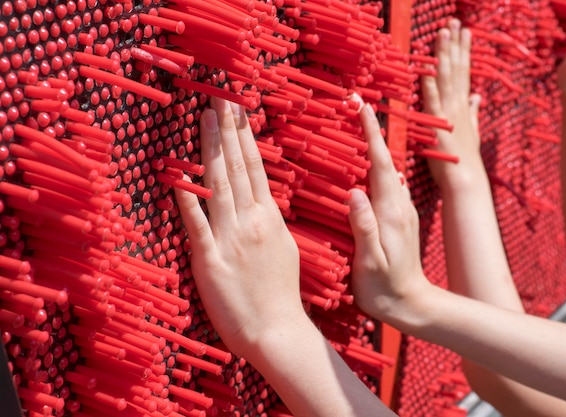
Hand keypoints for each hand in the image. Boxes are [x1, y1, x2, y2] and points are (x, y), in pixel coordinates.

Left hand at [175, 97, 301, 358]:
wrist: (278, 331)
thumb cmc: (282, 295)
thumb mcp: (286, 250)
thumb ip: (270, 223)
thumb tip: (261, 204)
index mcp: (270, 219)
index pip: (256, 169)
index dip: (245, 137)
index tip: (238, 110)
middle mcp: (251, 222)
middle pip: (238, 168)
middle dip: (228, 130)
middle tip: (219, 98)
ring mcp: (231, 239)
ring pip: (219, 185)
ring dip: (211, 148)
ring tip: (205, 118)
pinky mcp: (210, 260)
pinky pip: (197, 224)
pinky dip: (187, 198)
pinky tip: (177, 174)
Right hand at [347, 97, 430, 327]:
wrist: (412, 305)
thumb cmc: (385, 287)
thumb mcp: (370, 260)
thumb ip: (364, 226)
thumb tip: (355, 192)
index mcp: (390, 211)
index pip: (379, 163)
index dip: (371, 133)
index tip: (363, 105)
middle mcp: (400, 205)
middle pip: (385, 159)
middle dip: (373, 131)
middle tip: (358, 105)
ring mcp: (403, 212)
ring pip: (388, 170)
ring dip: (377, 147)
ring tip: (364, 127)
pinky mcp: (401, 219)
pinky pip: (390, 185)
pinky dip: (379, 167)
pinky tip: (372, 166)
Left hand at [421, 19, 482, 190]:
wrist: (466, 179)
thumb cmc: (464, 159)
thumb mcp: (471, 130)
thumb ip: (473, 111)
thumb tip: (477, 95)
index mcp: (463, 106)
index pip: (463, 72)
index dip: (463, 51)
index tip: (463, 31)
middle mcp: (457, 105)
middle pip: (456, 69)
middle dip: (455, 44)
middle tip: (454, 21)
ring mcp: (449, 113)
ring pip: (446, 78)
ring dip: (444, 55)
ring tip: (444, 33)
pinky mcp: (438, 124)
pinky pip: (432, 101)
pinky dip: (430, 85)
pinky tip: (426, 69)